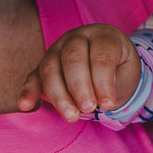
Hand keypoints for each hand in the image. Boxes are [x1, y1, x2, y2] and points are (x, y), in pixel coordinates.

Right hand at [16, 23, 141, 120]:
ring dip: (59, 94)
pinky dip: (28, 92)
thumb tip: (99, 99)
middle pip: (73, 58)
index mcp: (103, 36)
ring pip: (50, 68)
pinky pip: (33, 77)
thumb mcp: (126, 72)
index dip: (104, 81)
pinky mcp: (43, 66)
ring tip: (71, 116)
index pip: (101, 55)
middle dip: (80, 86)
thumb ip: (114, 81)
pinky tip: (25, 106)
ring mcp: (57, 50)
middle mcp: (77, 38)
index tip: (108, 105)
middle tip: (89, 109)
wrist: (111, 64)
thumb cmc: (120, 68)